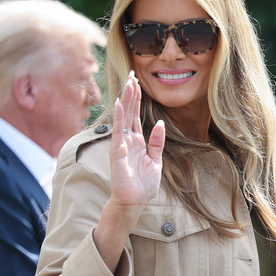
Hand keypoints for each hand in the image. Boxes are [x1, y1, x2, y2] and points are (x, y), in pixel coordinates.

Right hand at [109, 70, 164, 207]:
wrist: (134, 202)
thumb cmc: (142, 185)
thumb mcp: (155, 161)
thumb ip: (156, 142)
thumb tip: (159, 123)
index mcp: (137, 141)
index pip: (135, 114)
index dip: (137, 98)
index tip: (137, 81)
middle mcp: (127, 139)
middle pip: (129, 111)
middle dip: (131, 93)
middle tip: (131, 73)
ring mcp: (121, 144)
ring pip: (124, 117)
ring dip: (127, 99)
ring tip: (128, 82)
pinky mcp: (117, 152)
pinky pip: (118, 131)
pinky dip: (119, 117)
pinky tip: (120, 103)